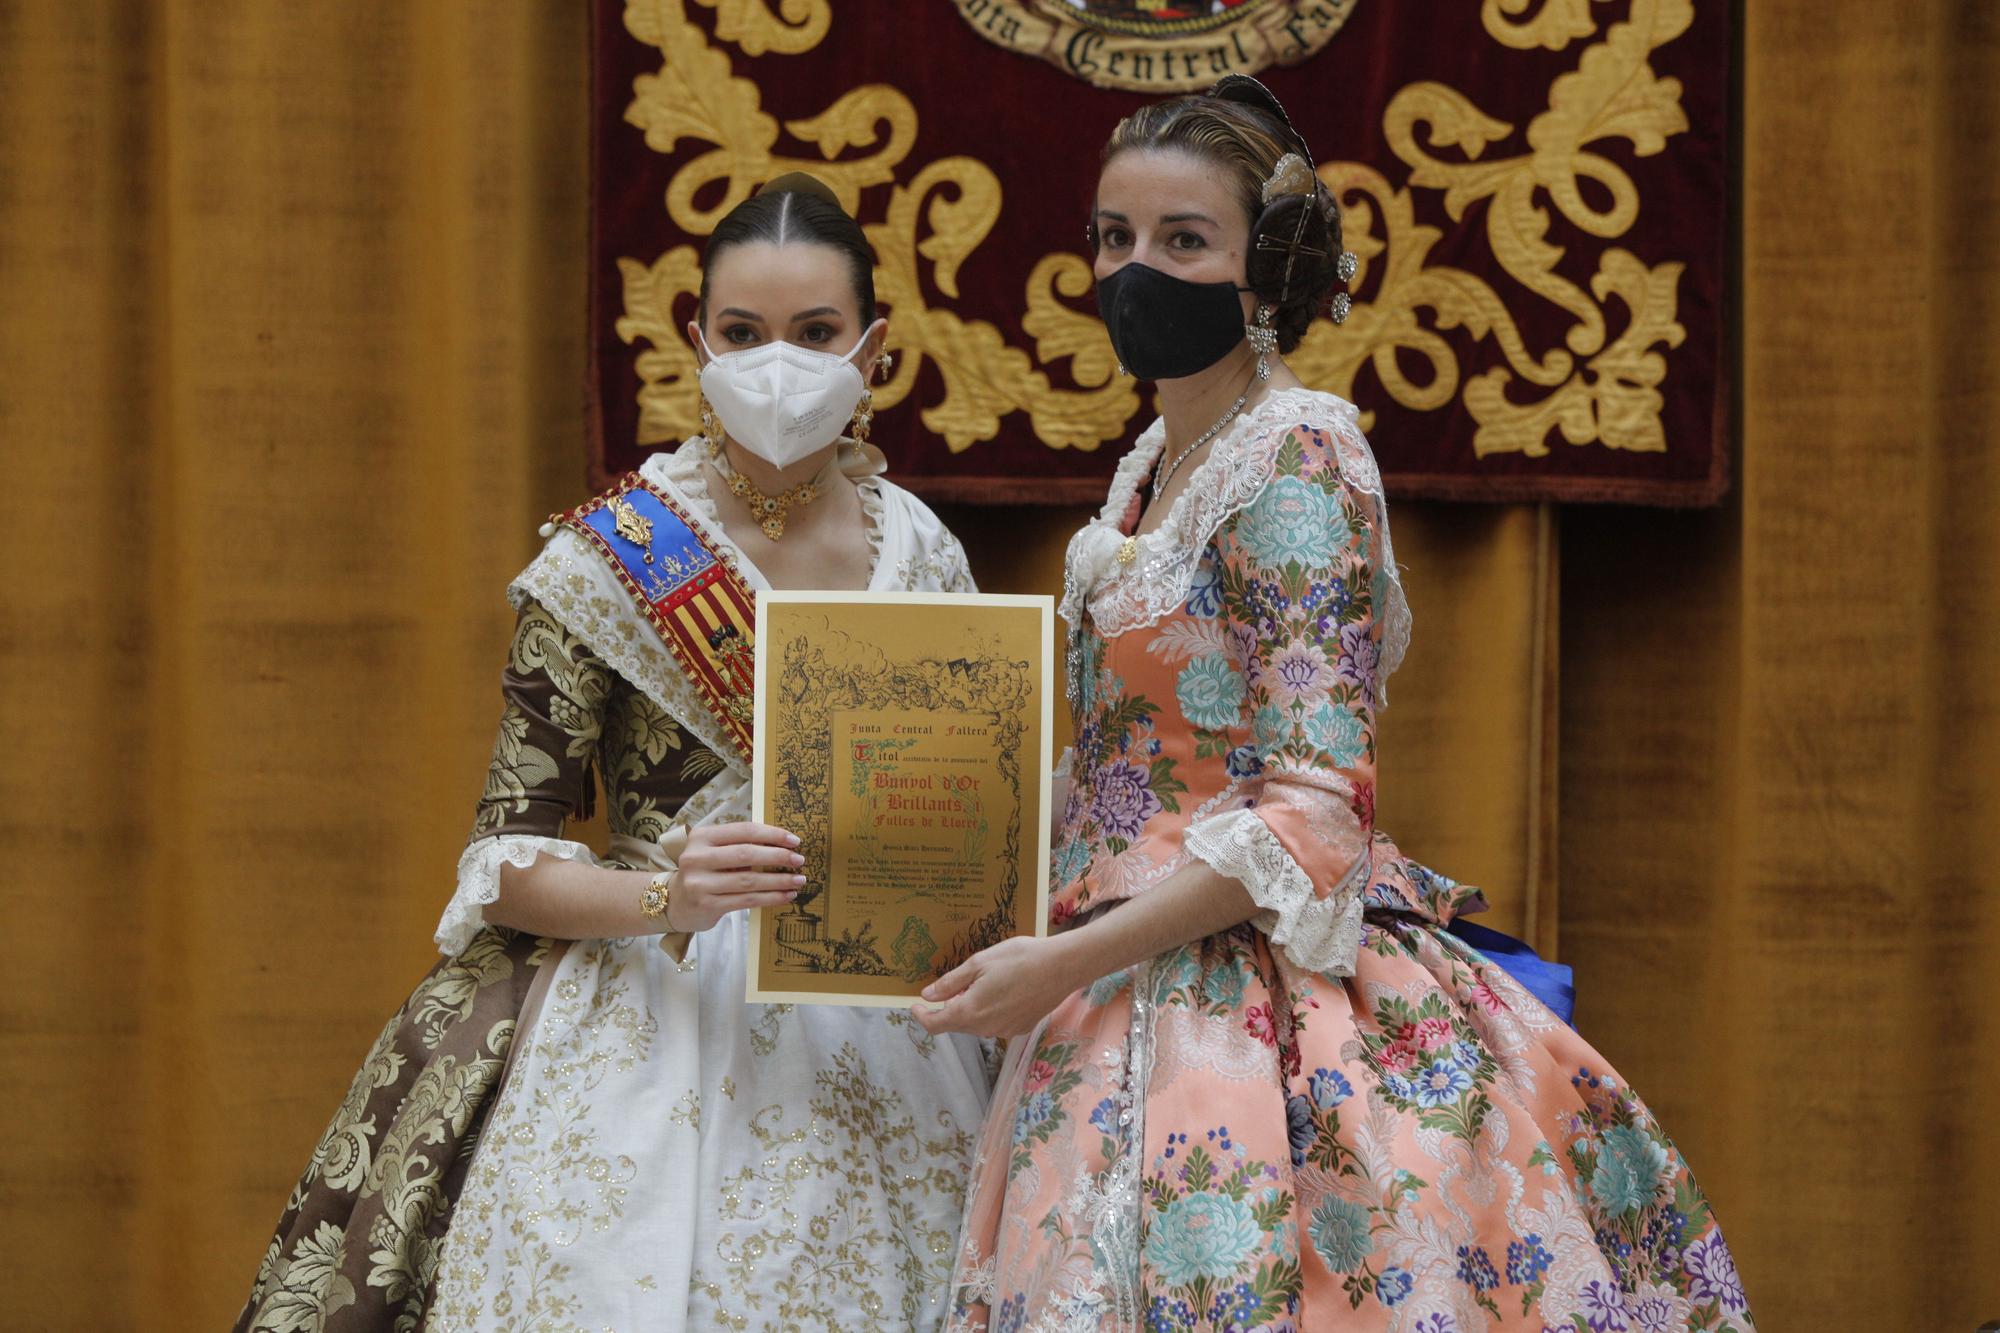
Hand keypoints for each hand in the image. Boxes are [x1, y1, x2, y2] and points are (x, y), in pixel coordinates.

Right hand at [666, 821, 804, 932]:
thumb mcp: (713, 851)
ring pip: (749, 880)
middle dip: (778, 857)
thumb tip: (782, 844)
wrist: (673, 902)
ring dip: (779, 881)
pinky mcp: (708, 905)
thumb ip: (739, 845)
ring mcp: (700, 883)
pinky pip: (747, 900)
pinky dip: (771, 898)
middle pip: (747, 854)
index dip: (772, 834)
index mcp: (702, 837)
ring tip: (798, 880)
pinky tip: (786, 895)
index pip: (743, 831)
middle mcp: (697, 858)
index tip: (794, 840)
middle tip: (799, 860)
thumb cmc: (702, 872)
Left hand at [912, 934, 1086, 1039]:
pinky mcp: (1020, 1028)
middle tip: (954, 982)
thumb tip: (928, 996)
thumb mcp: (978, 963)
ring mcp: (1004, 1031)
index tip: (915, 1005)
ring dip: (971, 1008)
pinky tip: (1002, 990)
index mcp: (970, 1011)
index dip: (922, 1016)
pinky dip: (990, 1010)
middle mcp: (985, 1028)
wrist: (1062, 967)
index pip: (935, 1024)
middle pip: (956, 1023)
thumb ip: (950, 983)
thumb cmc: (1019, 959)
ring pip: (976, 1023)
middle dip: (949, 1007)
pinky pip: (995, 1023)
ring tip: (983, 981)